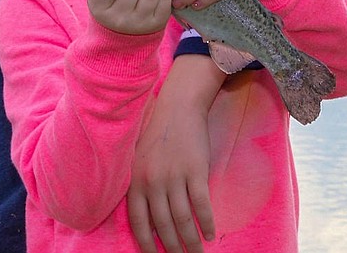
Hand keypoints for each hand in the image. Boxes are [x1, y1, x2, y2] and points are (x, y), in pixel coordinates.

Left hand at [128, 54, 222, 251]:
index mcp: (136, 180)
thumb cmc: (158, 135)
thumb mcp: (139, 160)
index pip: (138, 222)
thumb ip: (140, 187)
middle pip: (163, 226)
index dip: (147, 244)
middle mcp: (152, 181)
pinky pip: (201, 205)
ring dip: (192, 242)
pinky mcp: (195, 171)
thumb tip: (146, 221)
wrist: (178, 107)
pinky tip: (210, 234)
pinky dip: (207, 223)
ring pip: (183, 220)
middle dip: (173, 248)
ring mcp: (174, 176)